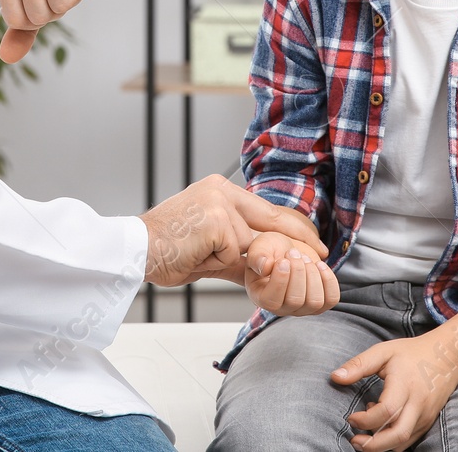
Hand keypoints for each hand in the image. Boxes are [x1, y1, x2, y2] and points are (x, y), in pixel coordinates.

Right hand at [141, 175, 326, 286]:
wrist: (136, 249)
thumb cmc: (167, 249)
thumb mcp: (210, 248)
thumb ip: (241, 252)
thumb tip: (267, 267)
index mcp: (220, 190)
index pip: (266, 209)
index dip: (293, 227)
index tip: (314, 241)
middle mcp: (222, 190)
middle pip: (271, 219)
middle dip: (299, 240)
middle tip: (321, 253)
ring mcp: (220, 204)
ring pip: (252, 243)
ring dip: (235, 259)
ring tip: (203, 255)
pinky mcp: (217, 221)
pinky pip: (234, 254)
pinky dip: (219, 263)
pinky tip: (196, 255)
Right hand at [243, 231, 339, 315]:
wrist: (287, 250)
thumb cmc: (270, 250)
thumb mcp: (259, 248)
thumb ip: (257, 256)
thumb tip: (265, 267)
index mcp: (262, 298)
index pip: (272, 301)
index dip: (280, 280)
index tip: (282, 260)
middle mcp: (283, 309)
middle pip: (295, 301)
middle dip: (298, 272)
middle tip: (293, 253)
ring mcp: (303, 309)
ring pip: (315, 302)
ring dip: (312, 275)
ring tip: (305, 258)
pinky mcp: (321, 303)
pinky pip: (331, 299)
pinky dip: (329, 280)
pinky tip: (320, 265)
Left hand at [331, 331, 457, 450]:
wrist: (447, 358)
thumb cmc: (411, 354)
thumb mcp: (383, 351)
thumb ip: (359, 365)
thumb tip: (334, 377)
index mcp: (405, 384)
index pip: (387, 411)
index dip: (365, 420)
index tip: (351, 417)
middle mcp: (418, 404)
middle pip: (397, 434)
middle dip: (373, 445)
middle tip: (354, 441)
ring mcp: (425, 416)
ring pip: (403, 442)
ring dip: (382, 445)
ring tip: (364, 435)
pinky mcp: (427, 423)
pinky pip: (409, 440)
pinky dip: (392, 441)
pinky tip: (381, 428)